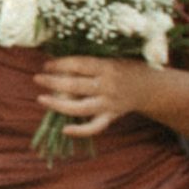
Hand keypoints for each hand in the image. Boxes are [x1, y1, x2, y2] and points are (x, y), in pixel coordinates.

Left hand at [31, 56, 150, 139]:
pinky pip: (95, 127)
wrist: (150, 87)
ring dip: (58, 104)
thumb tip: (60, 64)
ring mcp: (109, 103)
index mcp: (108, 67)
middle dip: (53, 82)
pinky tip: (64, 129)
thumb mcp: (111, 59)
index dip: (60, 64)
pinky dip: (79, 130)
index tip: (46, 64)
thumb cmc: (126, 68)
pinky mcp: (111, 116)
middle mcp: (108, 86)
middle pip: (75, 85)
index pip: (79, 65)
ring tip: (41, 99)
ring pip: (80, 107)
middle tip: (37, 78)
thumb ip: (89, 63)